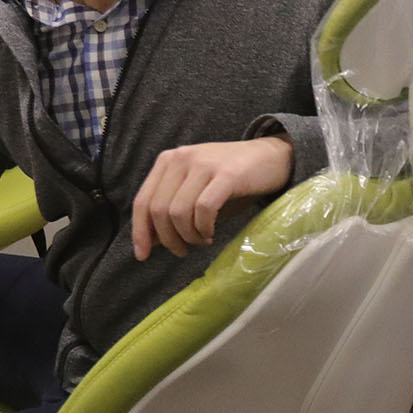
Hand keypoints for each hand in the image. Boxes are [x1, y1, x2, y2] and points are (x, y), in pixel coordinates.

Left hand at [131, 136, 291, 260]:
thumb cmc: (232, 179)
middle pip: (159, 209)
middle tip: (184, 250)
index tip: (143, 255)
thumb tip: (153, 241)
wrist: (272, 156)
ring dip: (189, 235)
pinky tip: (211, 233)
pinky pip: (204, 209)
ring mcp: (203, 164)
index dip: (140, 232)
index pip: (143, 200)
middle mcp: (181, 159)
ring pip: (179, 212)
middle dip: (169, 239)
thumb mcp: (196, 190)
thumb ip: (173, 209)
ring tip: (202, 240)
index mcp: (167, 161)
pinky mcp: (227, 174)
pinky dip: (204, 227)